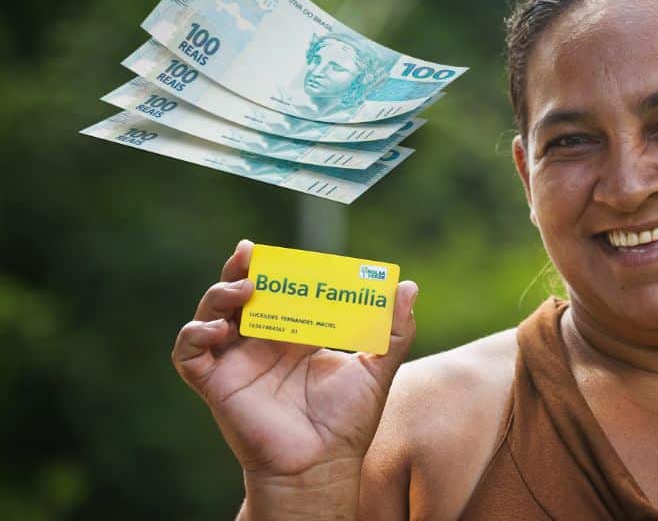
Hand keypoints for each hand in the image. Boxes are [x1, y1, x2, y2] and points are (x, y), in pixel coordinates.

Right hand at [171, 239, 416, 480]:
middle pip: (239, 295)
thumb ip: (395, 330)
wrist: (322, 465)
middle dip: (240, 270)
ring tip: (243, 289)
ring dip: (218, 295)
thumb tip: (409, 287)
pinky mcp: (215, 383)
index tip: (285, 254)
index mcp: (296, 336)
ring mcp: (236, 362)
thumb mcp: (377, 369)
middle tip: (250, 253)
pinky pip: (188, 353)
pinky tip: (218, 329)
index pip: (280, 291)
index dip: (277, 269)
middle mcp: (262, 345)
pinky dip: (194, 335)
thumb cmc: (348, 422)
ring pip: (210, 314)